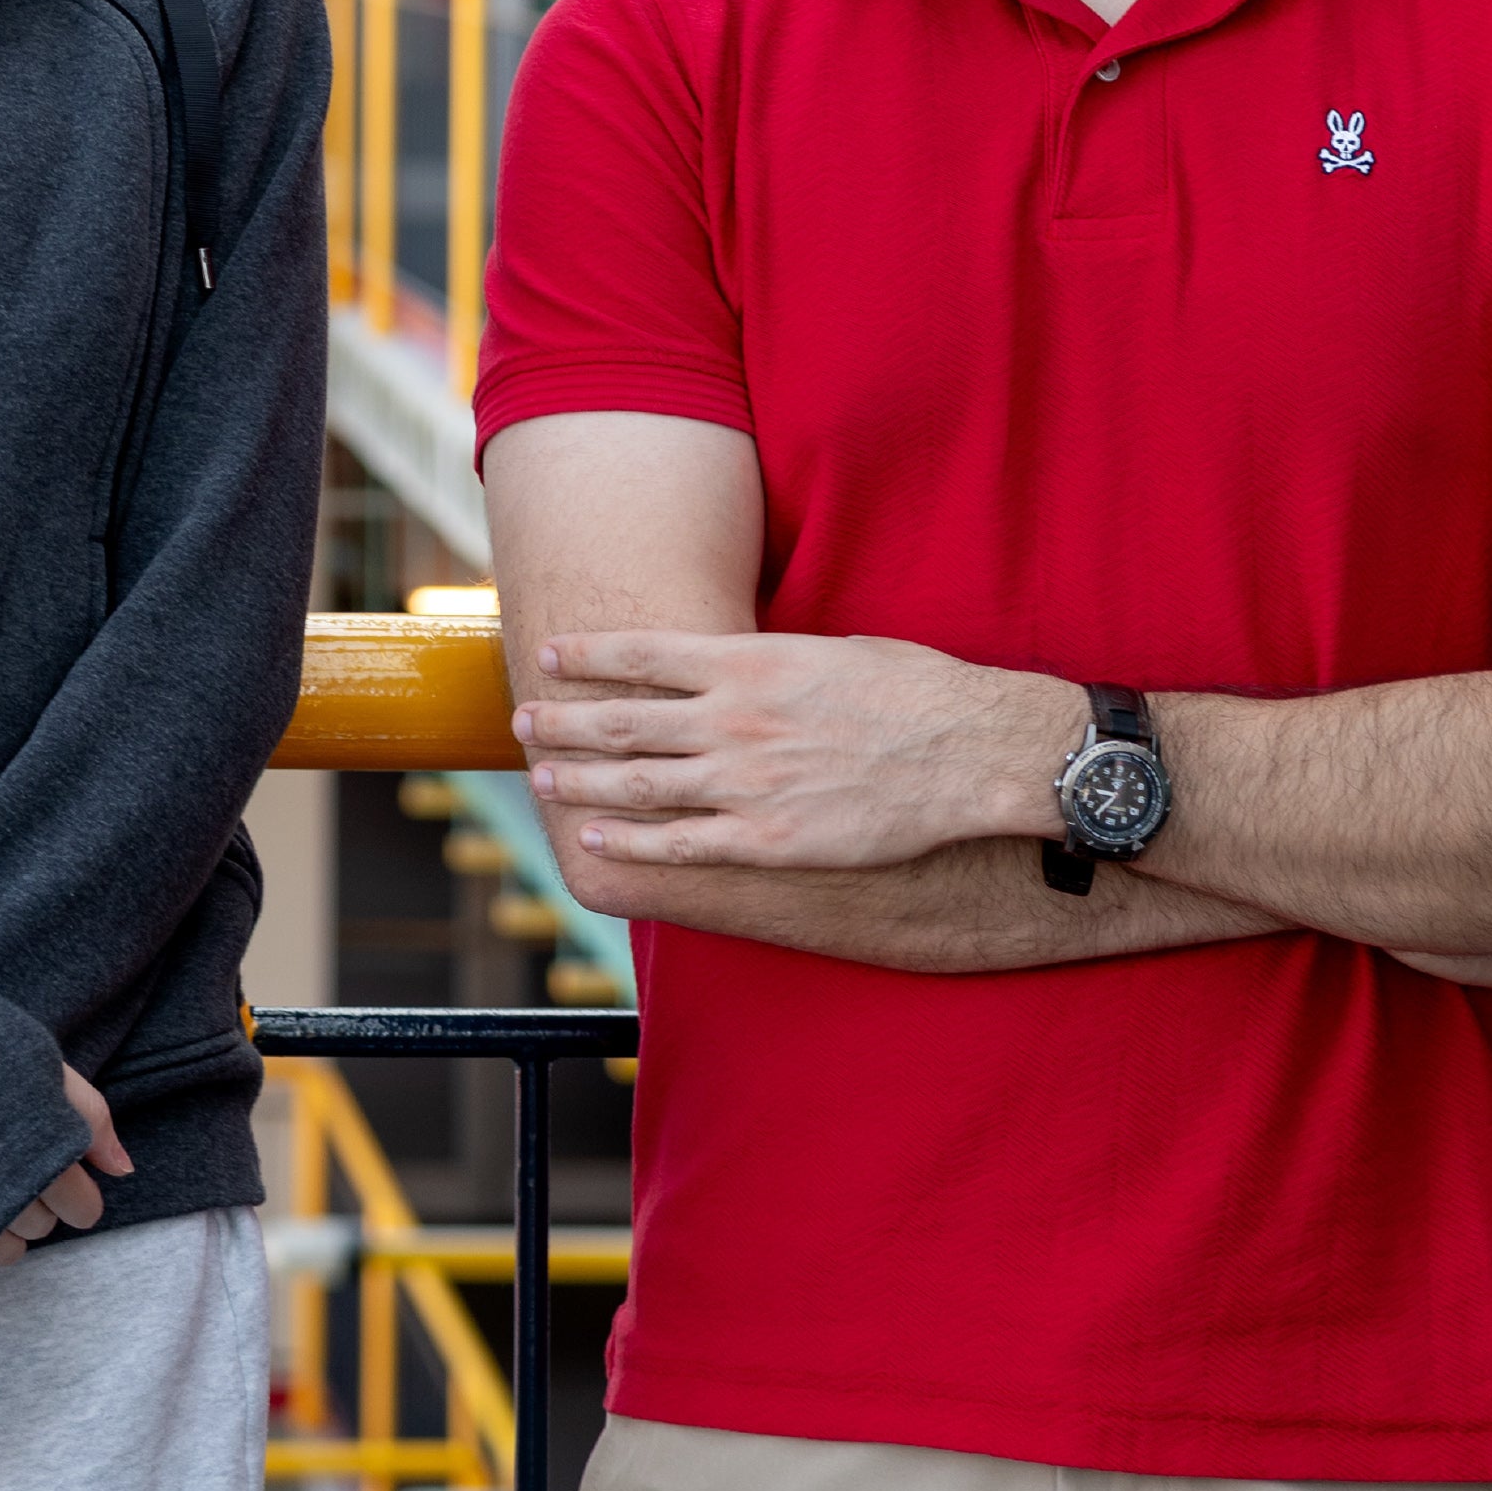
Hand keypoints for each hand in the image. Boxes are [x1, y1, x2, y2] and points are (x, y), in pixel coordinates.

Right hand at [0, 1066, 129, 1301]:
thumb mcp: (40, 1064)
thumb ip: (91, 1115)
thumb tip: (124, 1170)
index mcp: (47, 1161)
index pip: (84, 1210)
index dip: (69, 1186)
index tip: (43, 1159)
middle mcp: (11, 1201)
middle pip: (42, 1230)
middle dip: (31, 1200)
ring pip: (6, 1255)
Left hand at [518, 631, 1071, 870]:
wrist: (969, 751)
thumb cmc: (914, 689)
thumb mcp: (832, 648)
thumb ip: (769, 659)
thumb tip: (728, 660)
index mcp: (749, 661)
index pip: (642, 654)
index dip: (586, 657)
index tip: (547, 656)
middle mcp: (733, 718)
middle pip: (622, 718)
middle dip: (563, 720)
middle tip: (521, 720)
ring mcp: (747, 781)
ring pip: (638, 781)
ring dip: (581, 778)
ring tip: (542, 777)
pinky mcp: (769, 837)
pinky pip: (682, 842)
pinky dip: (632, 841)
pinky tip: (598, 836)